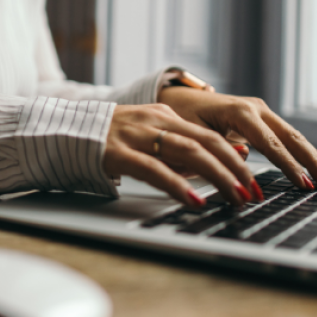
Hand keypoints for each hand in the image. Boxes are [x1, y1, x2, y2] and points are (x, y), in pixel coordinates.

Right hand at [103, 104, 259, 206]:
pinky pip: (153, 169)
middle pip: (206, 142)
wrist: (61, 132)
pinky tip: (194, 200)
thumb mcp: (149, 140)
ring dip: (217, 176)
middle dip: (234, 169)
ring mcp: (135, 135)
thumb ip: (182, 150)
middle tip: (253, 193)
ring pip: (187, 152)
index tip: (255, 181)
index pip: (210, 135)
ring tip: (234, 197)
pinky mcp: (116, 152)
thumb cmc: (108, 141)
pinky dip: (178, 185)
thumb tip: (228, 159)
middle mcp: (154, 121)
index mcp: (164, 116)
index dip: (236, 158)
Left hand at [158, 86, 316, 190]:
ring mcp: (261, 111)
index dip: (288, 166)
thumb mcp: (193, 134)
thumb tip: (245, 158)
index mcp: (239, 111)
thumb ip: (217, 147)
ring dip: (313, 159)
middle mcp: (255, 108)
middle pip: (291, 137)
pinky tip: (315, 171)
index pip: (270, 143)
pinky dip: (302, 154)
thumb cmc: (182, 117)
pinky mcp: (262, 118)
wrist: (179, 99)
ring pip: (294, 137)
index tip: (302, 184)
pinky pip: (286, 137)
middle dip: (312, 162)